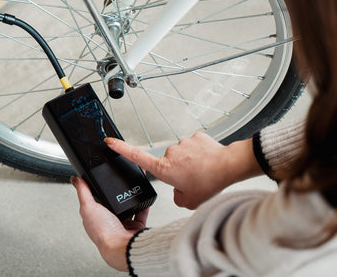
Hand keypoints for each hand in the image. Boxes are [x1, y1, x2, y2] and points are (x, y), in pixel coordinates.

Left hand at [71, 176, 147, 271]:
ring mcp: (122, 226)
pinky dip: (142, 206)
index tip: (99, 183)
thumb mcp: (88, 207)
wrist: (122, 245)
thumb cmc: (103, 232)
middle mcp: (108, 223)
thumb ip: (83, 192)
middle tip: (117, 185)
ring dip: (129, 201)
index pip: (93, 204)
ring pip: (126, 209)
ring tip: (129, 191)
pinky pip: (140, 213)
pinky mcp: (135, 227)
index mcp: (94, 219)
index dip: (95, 194)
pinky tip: (142, 197)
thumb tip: (75, 179)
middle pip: (111, 206)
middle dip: (114, 197)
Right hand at [105, 133, 261, 208]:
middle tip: (193, 180)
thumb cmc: (209, 182)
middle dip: (178, 172)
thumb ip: (177, 198)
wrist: (228, 166)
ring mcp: (182, 144)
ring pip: (183, 157)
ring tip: (204, 172)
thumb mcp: (189, 202)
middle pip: (168, 164)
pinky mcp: (195, 137)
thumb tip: (178, 192)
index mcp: (163, 169)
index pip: (135, 156)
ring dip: (191, 164)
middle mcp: (170, 154)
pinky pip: (194, 148)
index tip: (110, 141)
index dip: (120, 148)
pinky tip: (208, 162)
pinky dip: (200, 155)